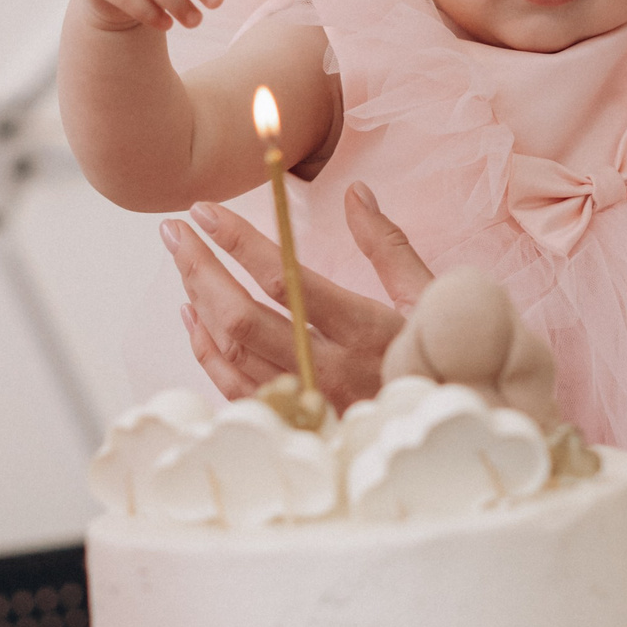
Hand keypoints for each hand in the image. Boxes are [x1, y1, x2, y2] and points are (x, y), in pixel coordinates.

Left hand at [164, 183, 436, 409]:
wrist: (454, 433)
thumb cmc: (448, 360)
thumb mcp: (432, 298)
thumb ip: (389, 246)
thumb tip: (355, 193)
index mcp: (366, 330)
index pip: (285, 279)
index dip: (238, 241)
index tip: (205, 211)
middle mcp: (330, 370)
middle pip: (243, 317)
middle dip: (200, 268)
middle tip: (172, 232)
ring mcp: (309, 403)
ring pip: (234, 353)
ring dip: (200, 304)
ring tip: (182, 263)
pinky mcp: (297, 425)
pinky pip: (237, 390)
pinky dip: (208, 353)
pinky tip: (195, 320)